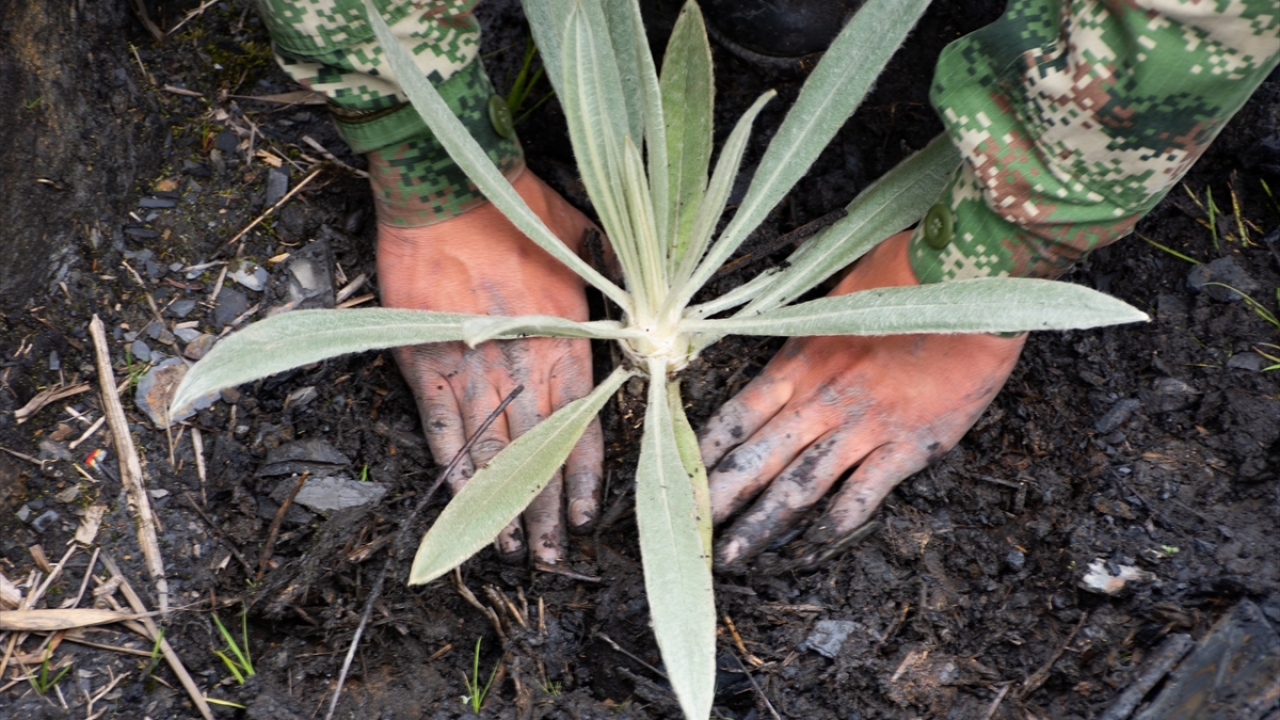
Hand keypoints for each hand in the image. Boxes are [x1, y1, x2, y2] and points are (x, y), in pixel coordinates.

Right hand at [377, 170, 601, 565]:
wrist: (446, 188)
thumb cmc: (519, 207)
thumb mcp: (585, 241)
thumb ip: (610, 288)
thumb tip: (642, 319)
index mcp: (565, 336)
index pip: (581, 421)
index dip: (583, 475)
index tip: (586, 517)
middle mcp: (522, 358)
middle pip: (539, 447)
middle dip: (545, 506)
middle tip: (548, 556)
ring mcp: (472, 363)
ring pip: (492, 447)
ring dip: (502, 501)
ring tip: (510, 547)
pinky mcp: (427, 359)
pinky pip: (442, 424)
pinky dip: (454, 467)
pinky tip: (463, 502)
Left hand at [698, 231, 1025, 569]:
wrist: (970, 275)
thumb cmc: (903, 272)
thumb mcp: (835, 299)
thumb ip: (806, 336)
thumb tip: (783, 355)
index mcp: (798, 362)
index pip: (736, 417)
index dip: (704, 453)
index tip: (678, 479)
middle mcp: (821, 399)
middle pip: (756, 459)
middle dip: (719, 500)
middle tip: (688, 534)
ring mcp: (863, 424)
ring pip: (799, 485)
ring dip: (762, 523)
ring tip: (732, 557)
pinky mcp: (910, 442)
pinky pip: (865, 491)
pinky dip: (838, 522)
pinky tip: (815, 547)